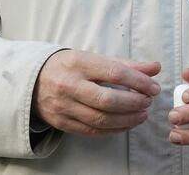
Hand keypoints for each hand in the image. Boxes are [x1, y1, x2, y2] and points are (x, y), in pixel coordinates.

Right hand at [32, 50, 160, 136]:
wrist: (33, 80)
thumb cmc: (69, 67)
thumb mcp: (94, 58)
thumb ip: (126, 64)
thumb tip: (155, 68)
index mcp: (78, 63)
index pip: (114, 73)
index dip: (138, 82)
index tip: (153, 87)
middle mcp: (69, 85)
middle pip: (108, 100)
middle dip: (133, 103)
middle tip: (147, 102)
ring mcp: (64, 106)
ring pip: (101, 119)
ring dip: (127, 119)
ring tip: (141, 114)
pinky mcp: (62, 123)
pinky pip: (92, 131)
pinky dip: (113, 129)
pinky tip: (126, 124)